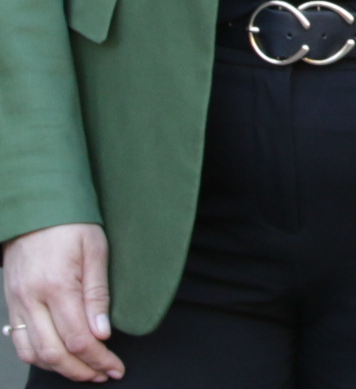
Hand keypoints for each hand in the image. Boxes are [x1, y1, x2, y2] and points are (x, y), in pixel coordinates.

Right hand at [3, 223, 121, 381]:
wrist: (35, 209)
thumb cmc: (70, 224)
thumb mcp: (96, 250)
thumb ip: (98, 294)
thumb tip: (102, 333)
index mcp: (57, 286)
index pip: (78, 338)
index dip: (99, 359)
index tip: (115, 367)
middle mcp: (32, 299)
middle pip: (55, 353)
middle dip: (82, 370)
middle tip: (104, 374)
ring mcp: (18, 303)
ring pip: (34, 353)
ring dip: (60, 369)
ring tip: (86, 371)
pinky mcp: (12, 304)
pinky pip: (20, 342)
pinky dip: (39, 358)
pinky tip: (59, 359)